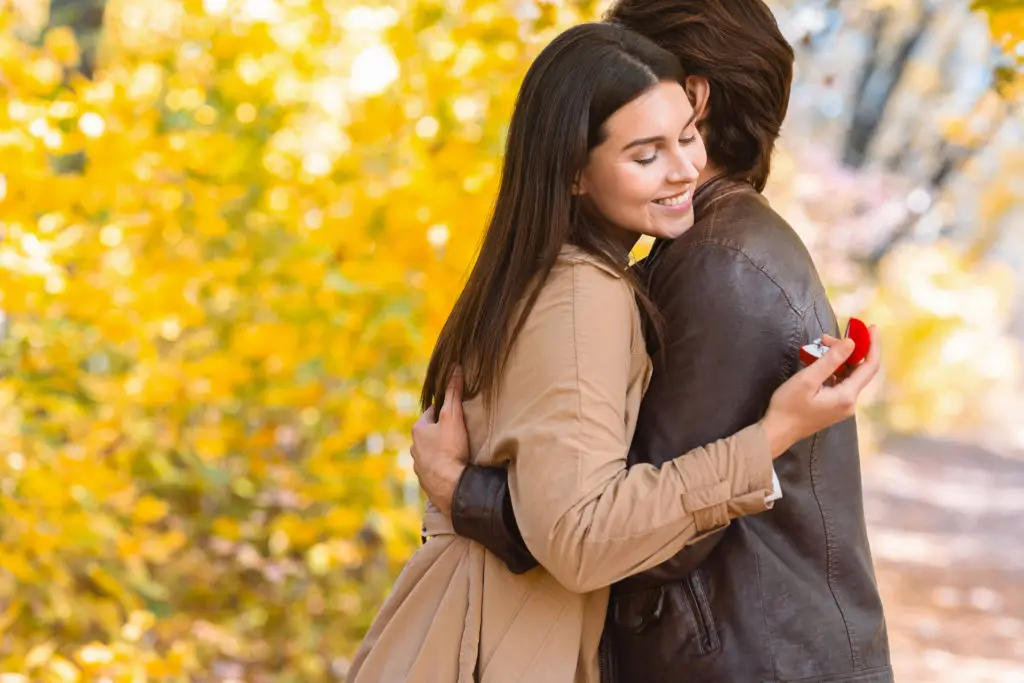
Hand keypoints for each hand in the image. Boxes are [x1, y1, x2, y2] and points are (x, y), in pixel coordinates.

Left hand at [410, 369, 469, 516]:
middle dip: (441, 432)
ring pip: (430, 452)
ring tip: (457, 451)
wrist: (451, 486)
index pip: (432, 413)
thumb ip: (453, 394)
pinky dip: (442, 466)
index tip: (457, 412)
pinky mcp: (426, 481)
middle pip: (430, 433)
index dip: (445, 411)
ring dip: (441, 450)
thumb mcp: (454, 417)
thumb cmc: (450, 449)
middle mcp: (414, 447)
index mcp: (418, 430)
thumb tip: (454, 369)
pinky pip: (434, 468)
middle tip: (459, 431)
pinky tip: (453, 468)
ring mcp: (419, 465)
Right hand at [761, 327, 880, 457]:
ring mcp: (842, 406)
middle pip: (859, 369)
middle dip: (848, 349)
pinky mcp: (834, 406)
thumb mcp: (808, 379)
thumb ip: (831, 360)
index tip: (871, 327)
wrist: (777, 432)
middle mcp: (849, 402)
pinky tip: (819, 361)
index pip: (869, 366)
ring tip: (820, 346)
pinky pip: (840, 382)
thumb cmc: (788, 406)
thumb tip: (851, 343)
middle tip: (826, 337)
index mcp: (846, 396)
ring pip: (849, 375)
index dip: (872, 345)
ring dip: (838, 358)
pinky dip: (834, 369)